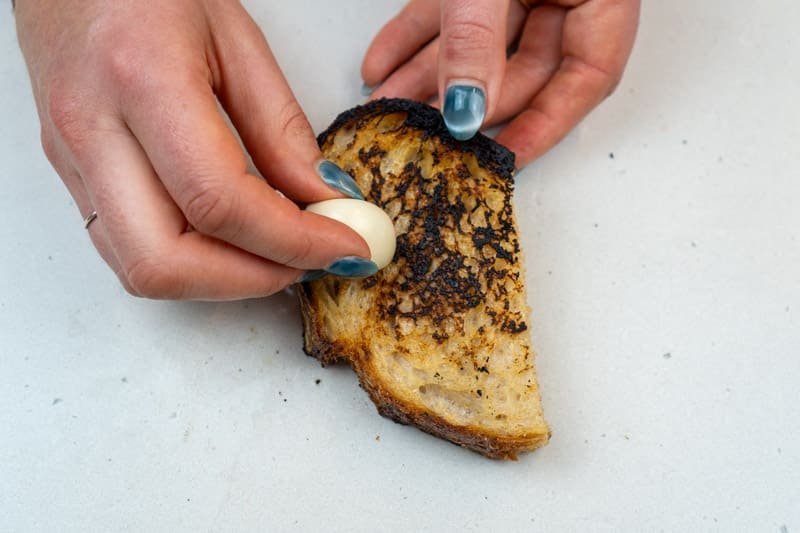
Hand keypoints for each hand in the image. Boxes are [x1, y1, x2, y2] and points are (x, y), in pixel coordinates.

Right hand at [15, 0, 371, 299]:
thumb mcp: (237, 40)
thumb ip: (280, 129)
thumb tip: (321, 199)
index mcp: (140, 79)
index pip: (221, 202)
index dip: (293, 241)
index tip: (345, 246)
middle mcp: (91, 130)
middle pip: (167, 261)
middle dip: (253, 279)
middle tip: (311, 263)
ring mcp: (72, 160)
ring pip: (141, 271)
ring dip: (222, 281)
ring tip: (279, 256)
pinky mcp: (71, 176)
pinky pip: (127, 251)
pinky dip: (191, 265)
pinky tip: (233, 243)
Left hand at [361, 0, 639, 166]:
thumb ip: (479, 39)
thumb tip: (464, 109)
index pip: (584, 81)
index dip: (543, 126)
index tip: (501, 159)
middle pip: (522, 69)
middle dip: (463, 102)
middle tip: (421, 132)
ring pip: (480, 43)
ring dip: (429, 74)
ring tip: (385, 104)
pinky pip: (453, 10)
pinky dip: (417, 34)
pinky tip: (383, 62)